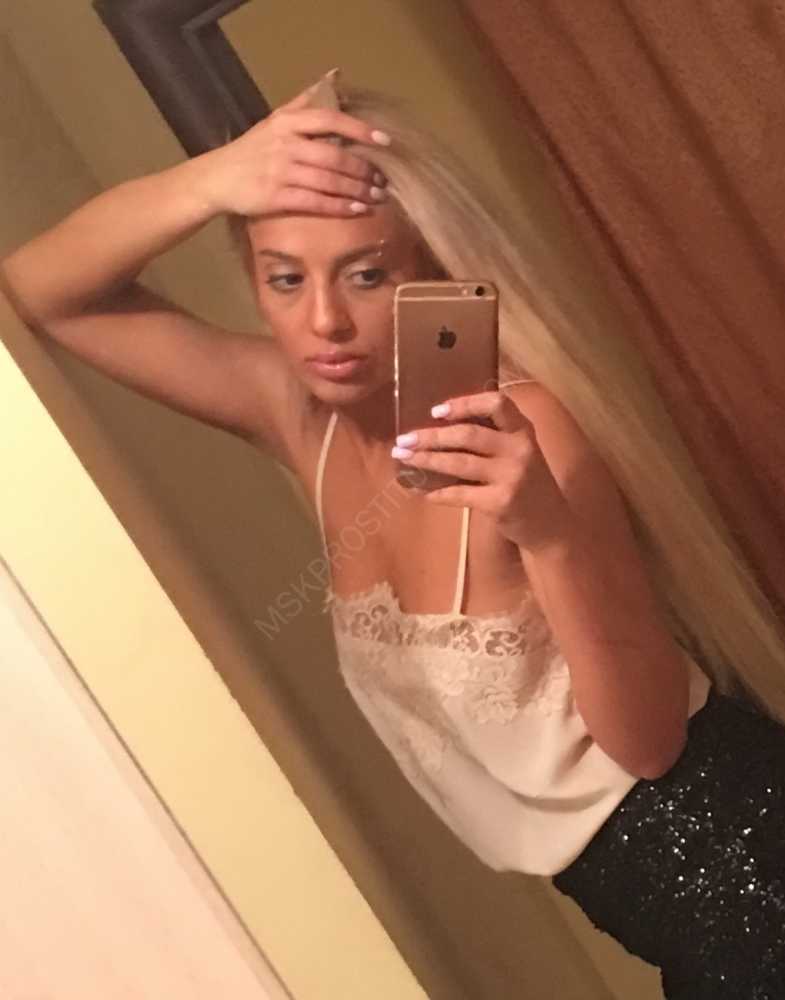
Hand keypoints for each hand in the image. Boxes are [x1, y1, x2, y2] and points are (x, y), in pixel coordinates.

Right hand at [190, 78, 390, 217]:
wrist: (216, 179)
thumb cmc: (251, 150)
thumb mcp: (275, 120)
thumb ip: (305, 100)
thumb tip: (335, 75)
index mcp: (287, 122)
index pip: (330, 119)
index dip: (359, 129)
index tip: (384, 141)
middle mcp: (285, 144)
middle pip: (335, 155)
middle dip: (364, 170)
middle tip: (384, 181)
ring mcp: (281, 171)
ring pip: (329, 181)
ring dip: (357, 191)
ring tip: (377, 197)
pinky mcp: (276, 197)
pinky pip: (316, 203)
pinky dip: (340, 207)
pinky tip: (357, 210)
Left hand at [391, 389, 572, 551]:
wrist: (550, 525)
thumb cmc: (527, 484)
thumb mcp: (518, 453)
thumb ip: (492, 438)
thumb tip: (439, 429)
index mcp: (523, 430)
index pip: (496, 404)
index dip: (465, 403)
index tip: (436, 411)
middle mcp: (519, 449)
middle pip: (468, 434)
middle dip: (431, 436)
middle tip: (404, 438)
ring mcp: (511, 476)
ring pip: (459, 462)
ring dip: (426, 460)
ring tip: (403, 458)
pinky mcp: (500, 502)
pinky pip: (460, 494)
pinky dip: (437, 492)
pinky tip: (420, 491)